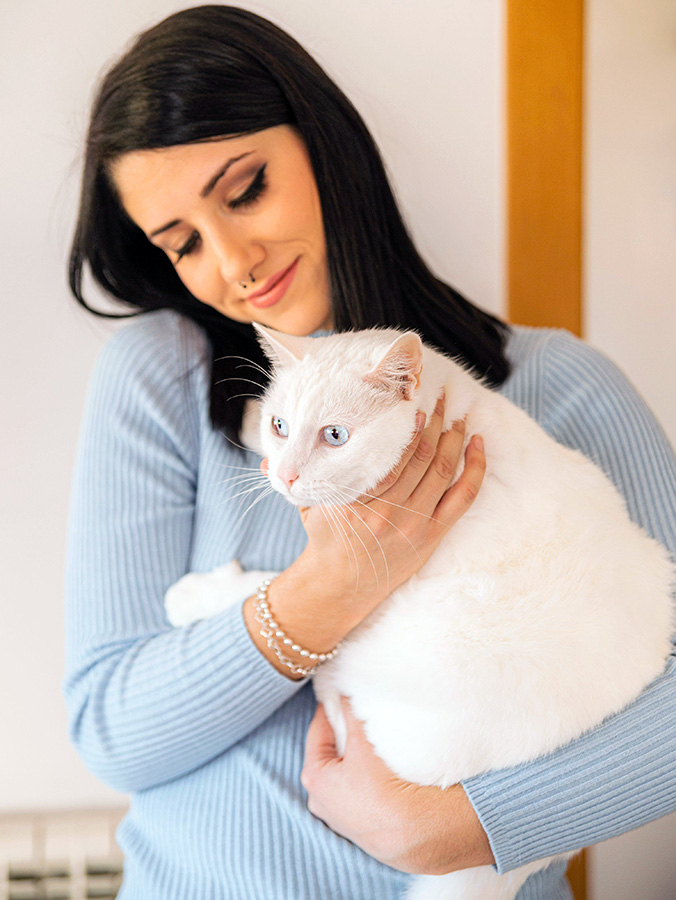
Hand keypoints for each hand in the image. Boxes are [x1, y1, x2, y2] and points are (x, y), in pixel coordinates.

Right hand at [298, 396, 484, 619]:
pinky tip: (477, 444)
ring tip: (457, 414)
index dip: (404, 423)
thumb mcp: (306, 507)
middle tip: (440, 395)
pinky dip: (475, 469)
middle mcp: (387, 509)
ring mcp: (413, 522)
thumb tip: (266, 460)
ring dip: (454, 436)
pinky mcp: (432, 535)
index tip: (410, 400)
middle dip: (434, 419)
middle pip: (419, 454)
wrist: (341, 586)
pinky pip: (462, 497)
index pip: (387, 452)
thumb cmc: (325, 540)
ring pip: (442, 469)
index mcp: (357, 497)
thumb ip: (294, 480)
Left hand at [301, 698, 493, 874]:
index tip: (341, 693)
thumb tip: (344, 689)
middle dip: (343, 733)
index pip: (318, 730)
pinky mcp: (362, 826)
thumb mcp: (363, 741)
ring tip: (373, 738)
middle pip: (330, 752)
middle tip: (360, 713)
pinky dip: (366, 777)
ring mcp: (341, 816)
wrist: (417, 833)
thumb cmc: (384, 788)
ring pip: (344, 773)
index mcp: (314, 778)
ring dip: (356, 756)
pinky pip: (358, 790)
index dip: (331, 709)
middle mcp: (321, 801)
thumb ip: (351, 711)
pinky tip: (382, 766)